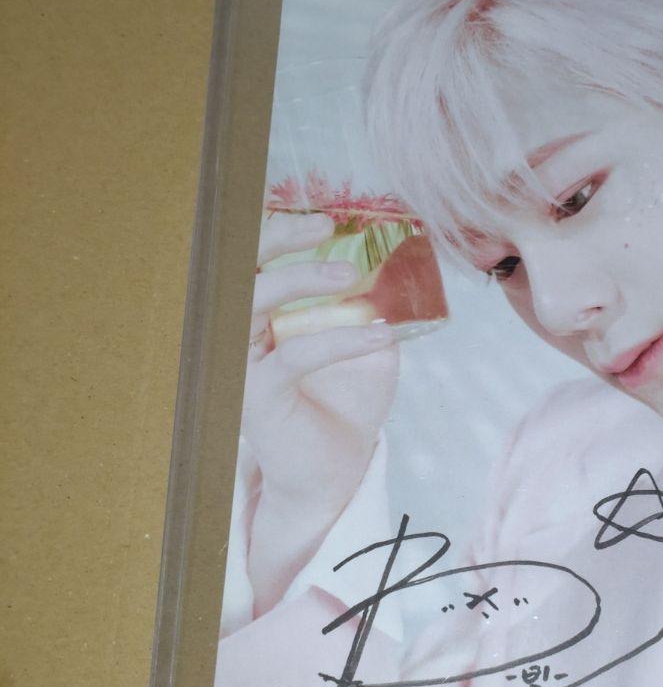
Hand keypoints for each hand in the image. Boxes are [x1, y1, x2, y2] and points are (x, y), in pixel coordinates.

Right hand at [242, 212, 399, 613]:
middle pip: (235, 267)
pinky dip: (338, 340)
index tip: (321, 215)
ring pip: (252, 302)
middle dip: (274, 236)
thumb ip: (374, 309)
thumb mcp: (369, 348)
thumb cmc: (345, 405)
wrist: (334, 471)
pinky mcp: (254, 395)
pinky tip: (380, 336)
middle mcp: (237, 333)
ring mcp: (238, 363)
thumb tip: (401, 268)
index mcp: (259, 315)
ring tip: (351, 278)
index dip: (273, 227)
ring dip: (301, 281)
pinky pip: (293, 356)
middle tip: (323, 226)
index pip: (252, 259)